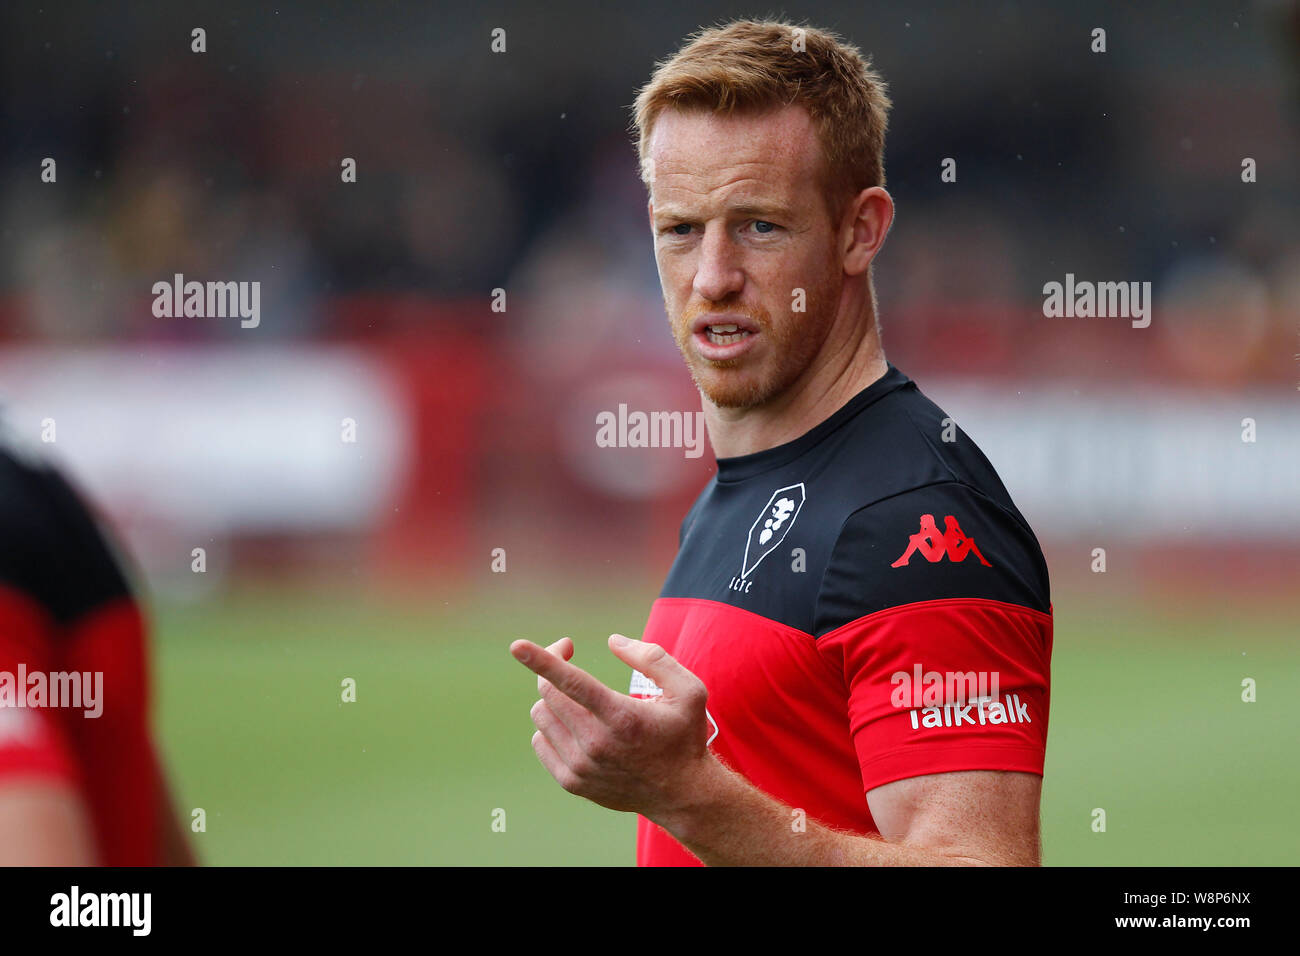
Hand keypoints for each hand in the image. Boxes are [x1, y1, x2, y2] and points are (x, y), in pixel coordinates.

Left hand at [509, 634, 713, 818]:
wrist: (682, 794)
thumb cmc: (684, 736)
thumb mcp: (688, 690)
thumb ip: (653, 658)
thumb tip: (612, 641)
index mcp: (622, 717)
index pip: (572, 683)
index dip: (543, 660)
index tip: (517, 646)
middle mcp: (597, 743)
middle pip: (549, 693)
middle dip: (554, 667)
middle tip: (569, 655)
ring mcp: (581, 766)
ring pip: (541, 715)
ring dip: (553, 698)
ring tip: (579, 698)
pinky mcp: (572, 782)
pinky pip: (540, 741)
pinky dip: (551, 726)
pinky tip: (576, 725)